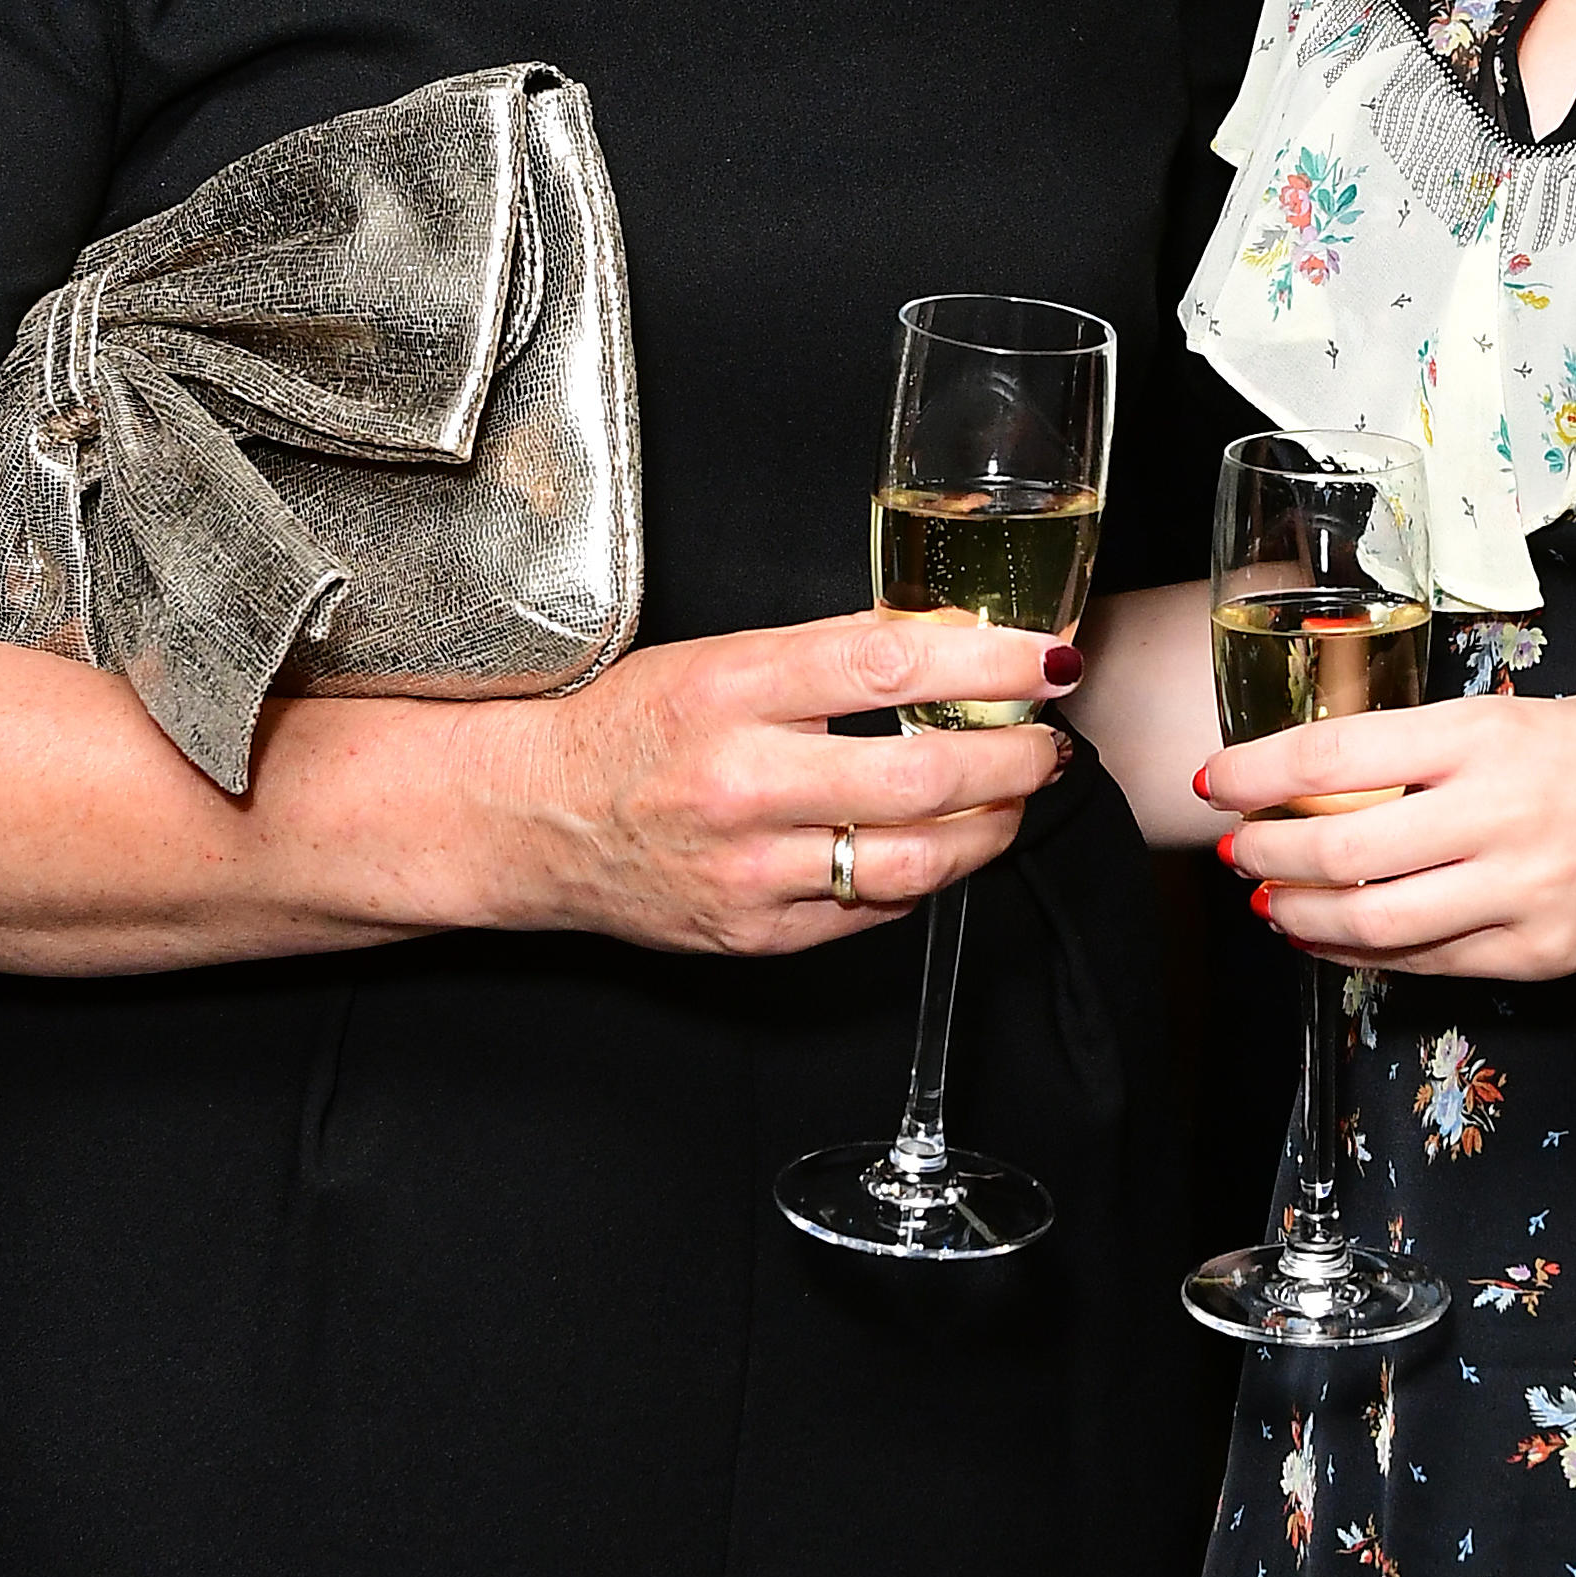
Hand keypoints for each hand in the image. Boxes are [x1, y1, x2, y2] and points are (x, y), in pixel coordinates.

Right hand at [459, 611, 1078, 952]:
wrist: (528, 819)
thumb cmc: (625, 728)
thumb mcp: (715, 660)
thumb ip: (828, 658)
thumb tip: (951, 644)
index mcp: (729, 690)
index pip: (888, 665)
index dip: (988, 660)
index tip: (1045, 657)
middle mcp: (740, 783)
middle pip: (922, 777)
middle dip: (1013, 759)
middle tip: (1047, 742)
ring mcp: (748, 869)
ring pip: (915, 860)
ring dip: (989, 828)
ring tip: (1013, 798)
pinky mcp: (753, 931)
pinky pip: (873, 910)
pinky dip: (923, 874)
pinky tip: (938, 844)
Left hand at [1203, 684, 1575, 985]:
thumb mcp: (1538, 713)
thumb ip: (1445, 747)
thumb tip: (1342, 778)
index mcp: (1491, 735)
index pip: (1334, 757)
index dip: (1256, 775)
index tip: (1217, 783)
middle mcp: (1499, 816)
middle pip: (1335, 851)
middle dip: (1263, 856)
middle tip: (1234, 852)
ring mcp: (1522, 894)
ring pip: (1371, 922)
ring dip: (1302, 917)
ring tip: (1272, 904)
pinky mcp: (1544, 954)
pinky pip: (1430, 963)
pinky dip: (1369, 955)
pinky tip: (1342, 939)